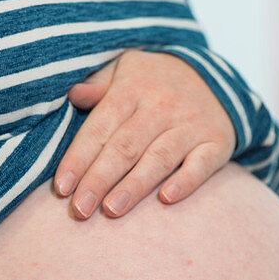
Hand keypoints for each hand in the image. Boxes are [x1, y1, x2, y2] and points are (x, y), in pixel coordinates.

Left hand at [55, 50, 236, 218]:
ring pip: (159, 158)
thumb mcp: (126, 69)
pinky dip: (185, 182)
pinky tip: (166, 199)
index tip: (61, 188)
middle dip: (99, 180)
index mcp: (133, 89)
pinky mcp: (216, 143)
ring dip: (134, 186)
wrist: (217, 79)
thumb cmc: (157, 82)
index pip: (100, 127)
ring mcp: (191, 125)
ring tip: (112, 210)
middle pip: (125, 147)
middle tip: (80, 209)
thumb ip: (98, 84)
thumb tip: (73, 95)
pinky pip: (201, 164)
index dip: (79, 158)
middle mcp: (162, 107)